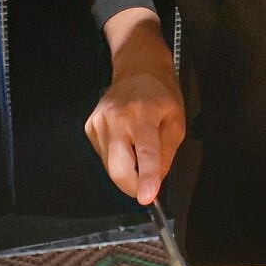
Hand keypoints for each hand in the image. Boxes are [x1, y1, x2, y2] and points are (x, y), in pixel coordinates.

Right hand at [85, 69, 184, 204]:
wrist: (136, 68)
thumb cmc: (160, 94)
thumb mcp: (176, 122)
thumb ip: (166, 154)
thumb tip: (156, 179)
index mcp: (143, 115)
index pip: (145, 153)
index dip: (147, 178)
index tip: (147, 197)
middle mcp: (117, 119)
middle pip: (118, 168)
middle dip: (133, 186)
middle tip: (146, 187)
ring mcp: (99, 123)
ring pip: (110, 166)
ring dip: (126, 169)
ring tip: (138, 148)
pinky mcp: (90, 127)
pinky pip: (104, 156)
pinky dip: (117, 158)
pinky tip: (126, 141)